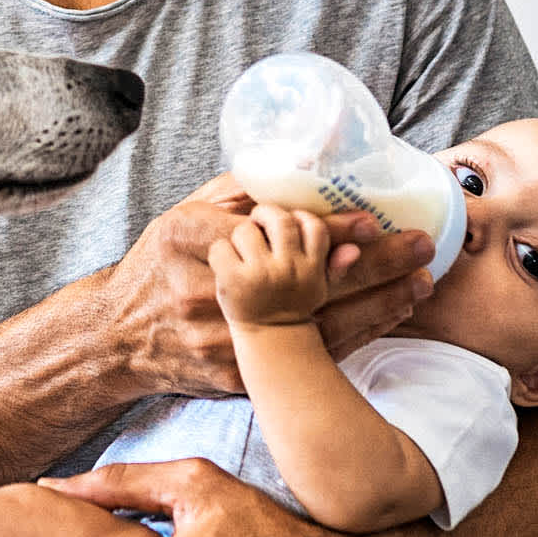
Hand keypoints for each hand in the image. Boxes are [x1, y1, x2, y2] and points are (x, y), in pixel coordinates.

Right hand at [83, 177, 432, 400]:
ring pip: (313, 324)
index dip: (323, 229)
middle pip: (302, 281)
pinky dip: (353, 335)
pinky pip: (306, 357)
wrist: (116, 338)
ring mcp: (221, 340)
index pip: (267, 232)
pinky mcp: (236, 376)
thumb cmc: (159, 264)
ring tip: (421, 283)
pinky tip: (388, 315)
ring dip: (375, 304)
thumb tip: (298, 160)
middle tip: (420, 247)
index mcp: (189, 240)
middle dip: (370, 264)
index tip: (370, 220)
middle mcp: (204, 292)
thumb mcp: (184, 214)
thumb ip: (238, 191)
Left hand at [209, 205, 332, 328]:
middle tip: (259, 220)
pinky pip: (221, 248)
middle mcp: (288, 270)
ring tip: (244, 247)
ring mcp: (259, 274)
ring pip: (245, 230)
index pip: (315, 227)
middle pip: (279, 220)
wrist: (267, 338)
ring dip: (241, 235)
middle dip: (265, 214)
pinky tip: (227, 263)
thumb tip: (353, 251)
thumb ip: (334, 265)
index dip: (301, 217)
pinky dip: (221, 253)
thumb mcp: (317, 286)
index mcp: (311, 268)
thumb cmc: (290, 303)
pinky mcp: (232, 280)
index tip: (292, 220)